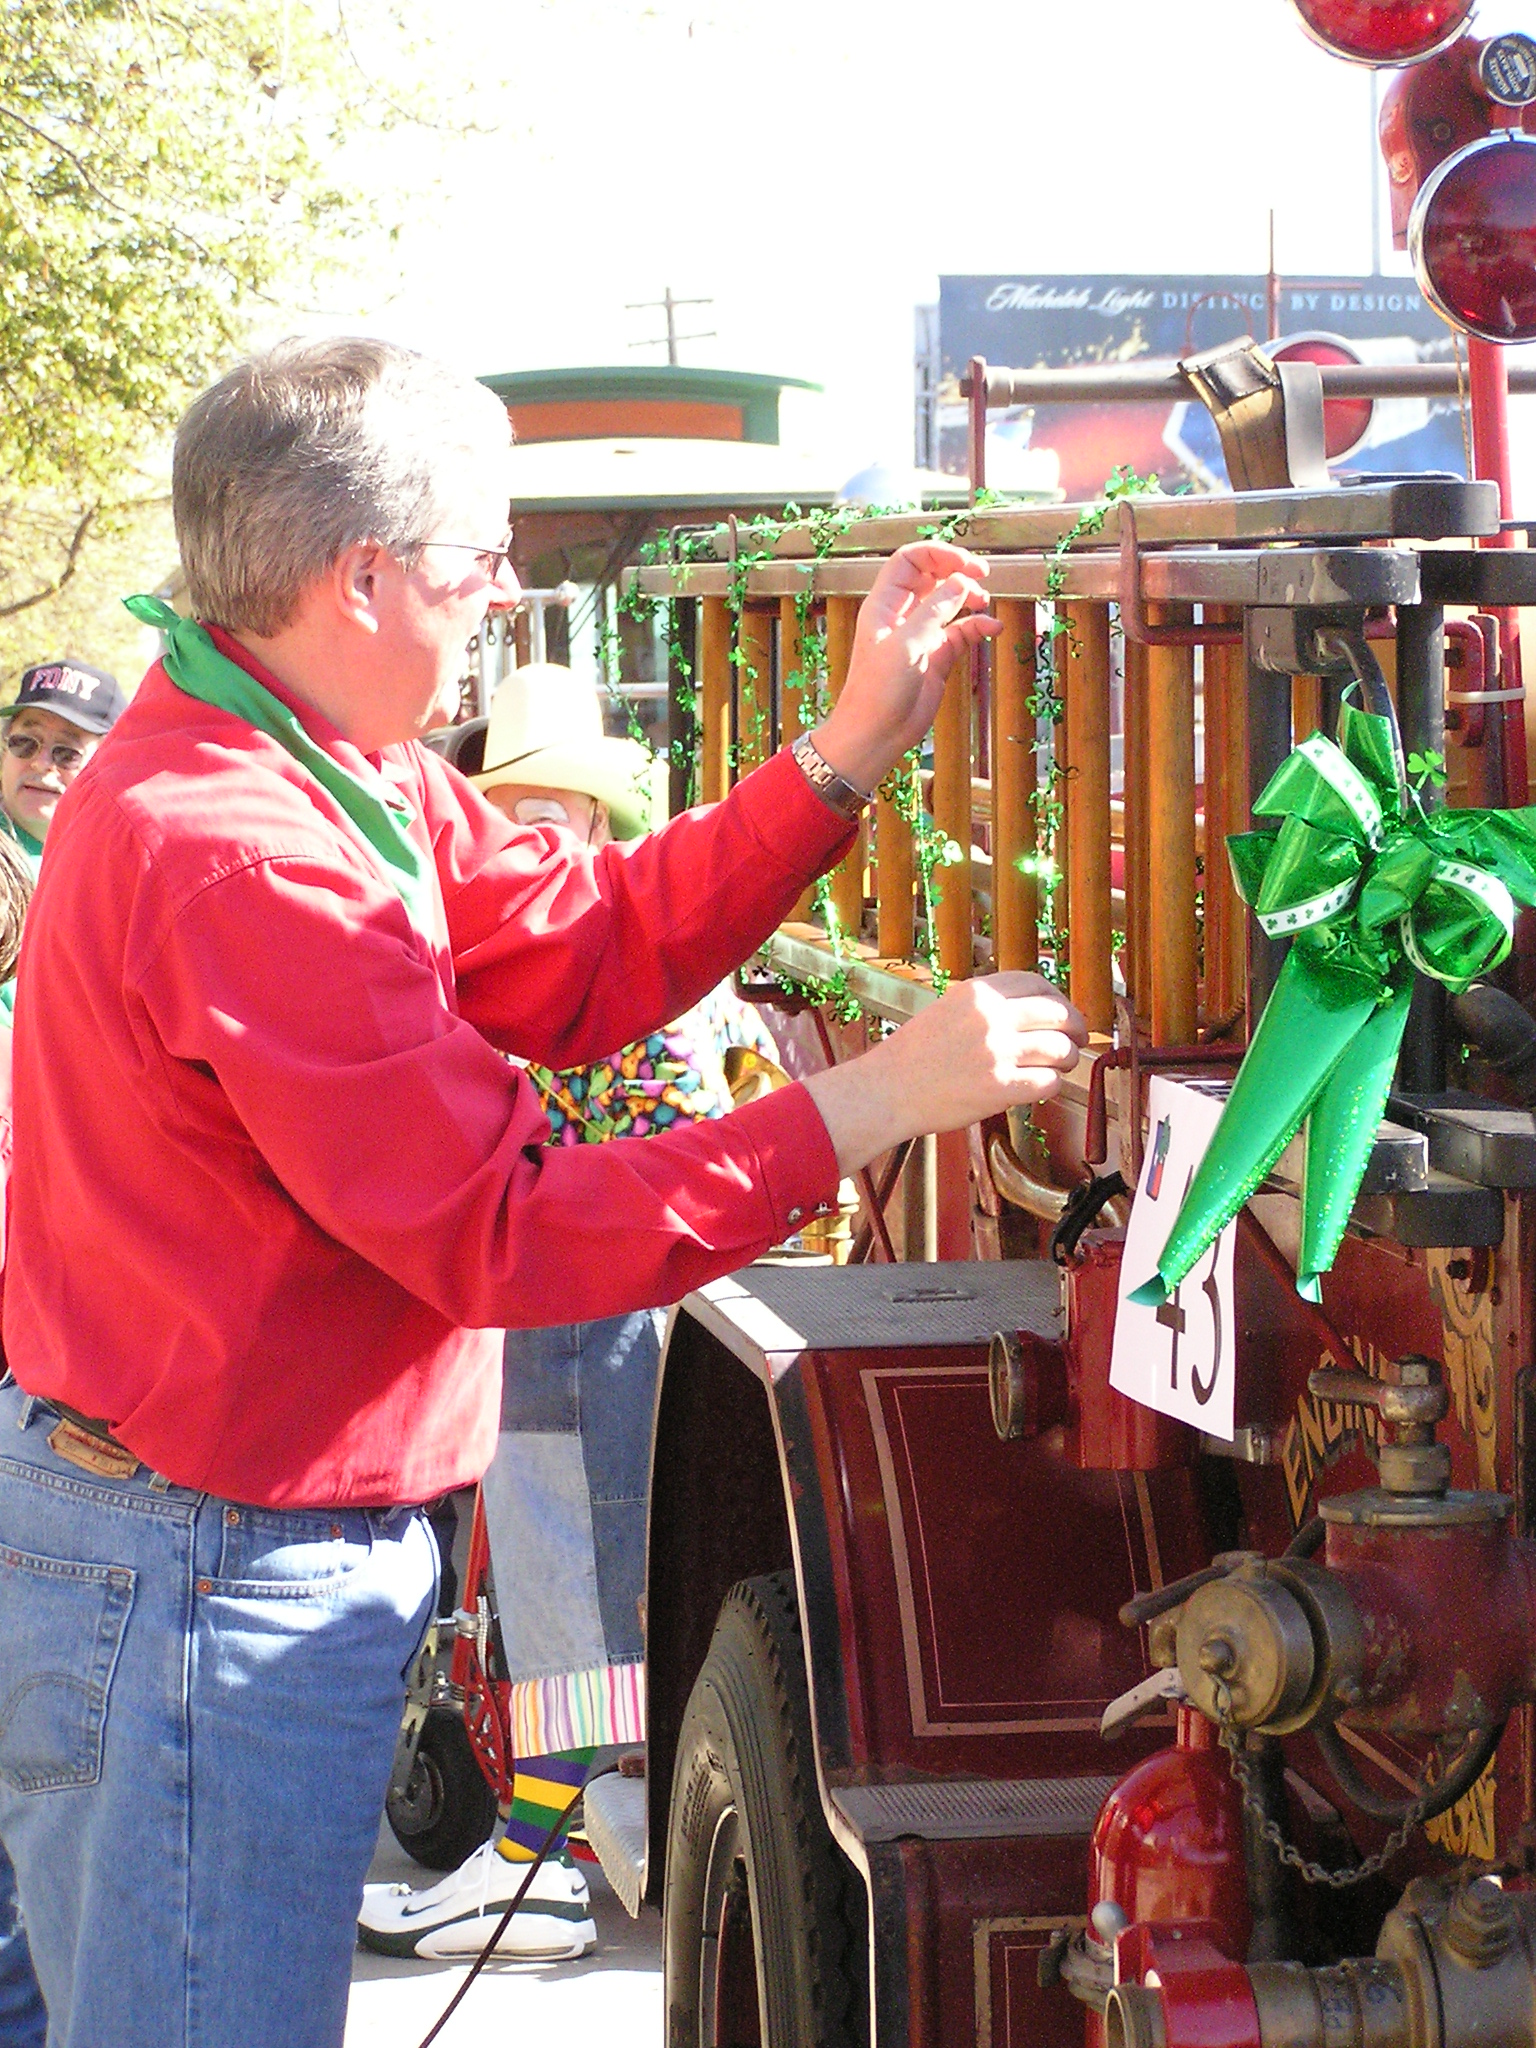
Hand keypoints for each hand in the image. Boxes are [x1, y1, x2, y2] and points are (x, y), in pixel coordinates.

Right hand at [801, 974, 1087, 1176]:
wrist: (885, 1092)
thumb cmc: (913, 1056)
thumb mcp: (947, 1010)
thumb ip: (986, 1005)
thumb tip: (1031, 1007)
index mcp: (977, 993)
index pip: (1037, 984)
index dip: (1058, 998)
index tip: (1063, 1012)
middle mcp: (991, 1018)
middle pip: (1058, 1014)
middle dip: (1075, 1028)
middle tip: (1077, 1040)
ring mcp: (997, 1053)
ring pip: (1060, 1049)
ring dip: (1067, 1059)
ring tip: (1061, 1065)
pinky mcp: (1000, 1089)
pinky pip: (1049, 1082)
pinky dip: (1052, 1084)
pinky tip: (1042, 1086)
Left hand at [812, 541, 1003, 795]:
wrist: (877, 734)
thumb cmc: (878, 690)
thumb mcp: (906, 645)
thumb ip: (935, 611)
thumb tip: (962, 581)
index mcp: (886, 604)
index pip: (910, 560)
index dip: (938, 554)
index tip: (965, 563)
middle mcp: (903, 614)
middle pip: (933, 575)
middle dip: (957, 570)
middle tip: (982, 574)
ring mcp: (922, 634)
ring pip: (950, 601)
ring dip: (970, 596)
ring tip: (985, 601)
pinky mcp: (938, 655)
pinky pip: (962, 631)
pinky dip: (978, 626)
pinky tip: (992, 628)